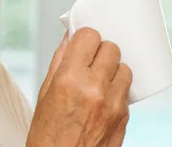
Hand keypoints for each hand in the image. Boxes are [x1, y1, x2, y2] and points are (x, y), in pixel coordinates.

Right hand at [27, 27, 132, 146]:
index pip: (89, 36)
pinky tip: (103, 100)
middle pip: (111, 48)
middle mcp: (94, 88)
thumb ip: (60, 61)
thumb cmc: (47, 136)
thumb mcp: (44, 93)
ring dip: (113, 70)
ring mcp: (113, 104)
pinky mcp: (124, 117)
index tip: (82, 43)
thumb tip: (70, 37)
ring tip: (99, 82)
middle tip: (90, 62)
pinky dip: (117, 91)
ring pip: (124, 67)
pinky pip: (126, 91)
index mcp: (69, 79)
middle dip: (100, 52)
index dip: (85, 38)